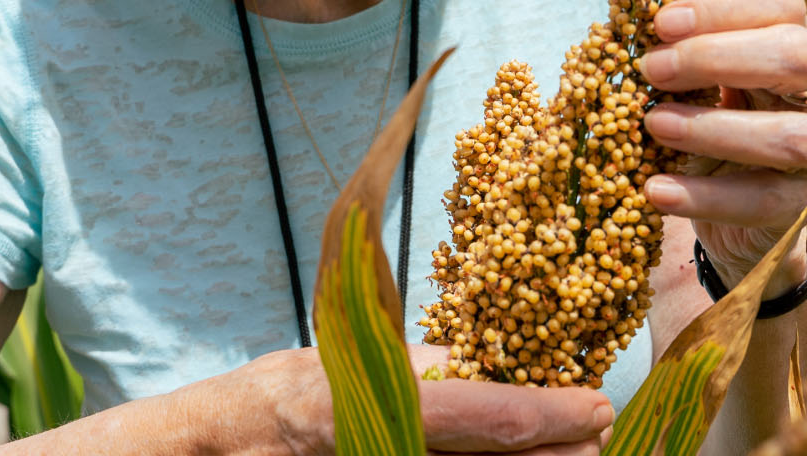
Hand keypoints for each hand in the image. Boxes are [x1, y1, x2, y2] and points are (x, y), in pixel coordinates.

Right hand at [252, 345, 612, 455]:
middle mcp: (386, 454)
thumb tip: (471, 360)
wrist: (208, 453)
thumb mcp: (333, 361)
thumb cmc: (267, 398)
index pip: (487, 417)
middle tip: (599, 434)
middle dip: (564, 455)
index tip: (596, 403)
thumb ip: (405, 364)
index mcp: (376, 406)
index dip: (552, 415)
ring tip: (571, 452)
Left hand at [636, 0, 806, 292]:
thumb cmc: (709, 121)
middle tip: (652, 70)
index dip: (722, 7)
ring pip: (790, 135)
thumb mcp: (698, 81)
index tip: (662, 23)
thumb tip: (626, 27)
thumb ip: (680, 52)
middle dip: (717, 58)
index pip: (781, 4)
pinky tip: (657, 189)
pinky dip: (704, 196)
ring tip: (655, 125)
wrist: (734, 209)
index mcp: (796, 42)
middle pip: (797, 57)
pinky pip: (763, 201)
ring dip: (713, 129)